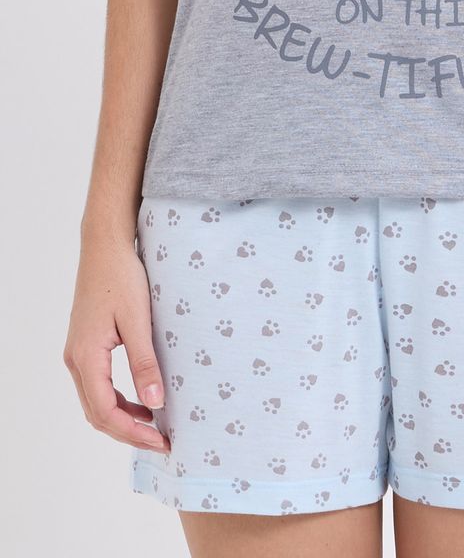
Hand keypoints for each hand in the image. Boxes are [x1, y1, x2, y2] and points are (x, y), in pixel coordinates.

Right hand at [63, 235, 168, 452]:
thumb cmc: (122, 277)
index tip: (161, 441)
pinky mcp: (86, 346)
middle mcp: (76, 360)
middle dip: (128, 432)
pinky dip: (118, 400)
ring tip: (155, 427)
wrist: (105, 246)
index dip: (133, 433)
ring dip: (122, 419)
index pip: (105, 412)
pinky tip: (142, 400)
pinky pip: (98, 385)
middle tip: (162, 442)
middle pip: (97, 413)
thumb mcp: (138, 320)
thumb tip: (155, 403)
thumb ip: (145, 363)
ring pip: (96, 402)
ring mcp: (79, 353)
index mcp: (87, 357)